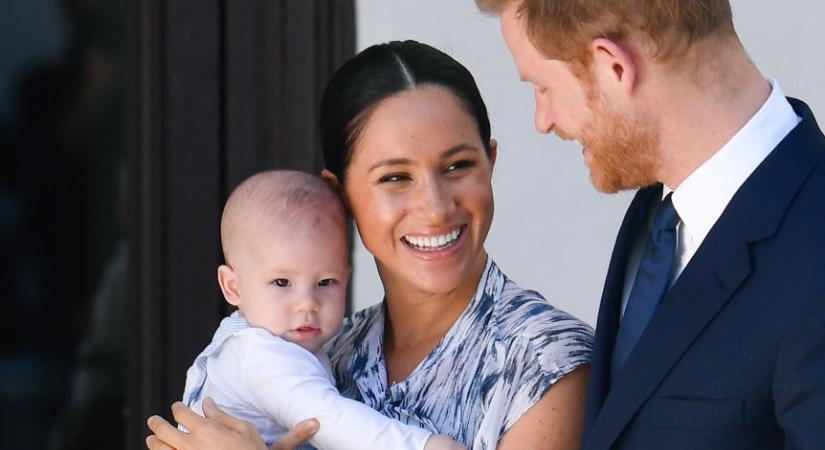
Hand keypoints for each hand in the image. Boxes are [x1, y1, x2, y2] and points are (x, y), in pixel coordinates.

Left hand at [145, 397, 318, 449]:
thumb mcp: (243, 429)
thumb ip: (222, 416)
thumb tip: (208, 403)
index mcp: (205, 430)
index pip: (182, 413)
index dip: (177, 407)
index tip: (176, 406)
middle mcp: (190, 446)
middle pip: (163, 431)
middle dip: (156, 423)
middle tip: (153, 420)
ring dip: (153, 443)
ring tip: (151, 439)